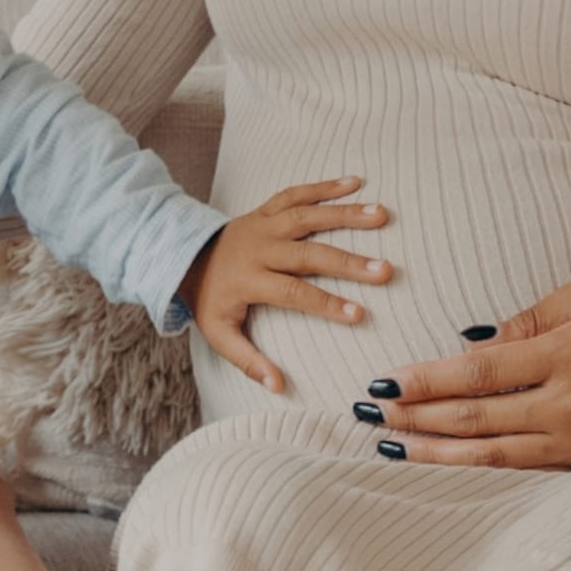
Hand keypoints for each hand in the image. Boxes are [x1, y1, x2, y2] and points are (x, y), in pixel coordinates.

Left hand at [181, 177, 392, 392]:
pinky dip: (325, 186)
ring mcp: (264, 224)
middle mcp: (259, 247)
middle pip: (308, 254)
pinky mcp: (267, 208)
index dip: (327, 303)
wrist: (184, 257)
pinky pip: (297, 193)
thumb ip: (247, 361)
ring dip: (346, 214)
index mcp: (249, 279)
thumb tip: (278, 388)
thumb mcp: (219, 334)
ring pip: (308, 215)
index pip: (293, 292)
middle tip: (386, 270)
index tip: (360, 315)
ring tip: (382, 214)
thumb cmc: (210, 300)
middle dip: (349, 261)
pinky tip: (356, 182)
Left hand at [365, 276, 570, 468]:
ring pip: (491, 454)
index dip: (426, 380)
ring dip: (435, 450)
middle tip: (370, 415)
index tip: (385, 382)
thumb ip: (527, 321)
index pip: (479, 373)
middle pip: (476, 418)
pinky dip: (476, 464)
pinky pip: (520, 466)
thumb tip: (471, 347)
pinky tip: (443, 459)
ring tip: (390, 446)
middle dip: (416, 417)